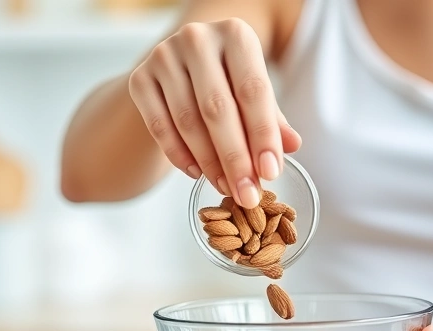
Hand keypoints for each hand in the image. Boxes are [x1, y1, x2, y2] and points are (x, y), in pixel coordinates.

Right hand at [128, 18, 301, 207]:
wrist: (181, 66)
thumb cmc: (228, 80)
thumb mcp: (255, 92)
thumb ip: (273, 118)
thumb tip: (293, 146)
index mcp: (235, 34)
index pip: (252, 90)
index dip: (263, 135)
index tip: (270, 173)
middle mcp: (197, 38)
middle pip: (217, 108)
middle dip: (235, 158)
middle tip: (247, 194)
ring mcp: (163, 56)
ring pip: (187, 121)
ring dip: (209, 162)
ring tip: (226, 188)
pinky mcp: (139, 78)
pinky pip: (159, 126)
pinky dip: (179, 155)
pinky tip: (197, 174)